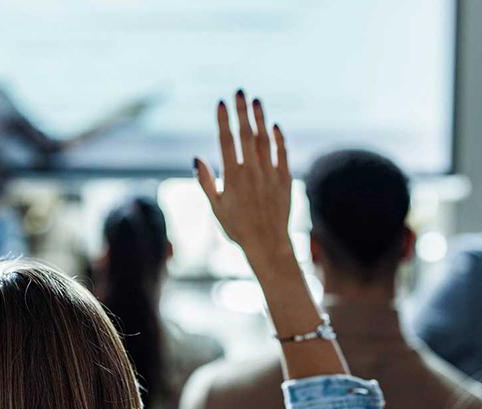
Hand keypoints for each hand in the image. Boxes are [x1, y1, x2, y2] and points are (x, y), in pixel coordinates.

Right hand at [194, 90, 292, 266]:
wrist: (268, 245)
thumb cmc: (237, 229)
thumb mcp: (216, 208)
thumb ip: (205, 182)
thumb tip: (196, 158)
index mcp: (232, 178)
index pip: (226, 141)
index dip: (223, 120)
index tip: (221, 102)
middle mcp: (252, 173)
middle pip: (247, 135)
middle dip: (242, 111)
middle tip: (239, 91)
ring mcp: (270, 175)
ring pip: (265, 140)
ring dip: (260, 119)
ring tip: (256, 100)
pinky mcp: (285, 180)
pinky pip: (282, 154)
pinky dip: (279, 138)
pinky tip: (274, 125)